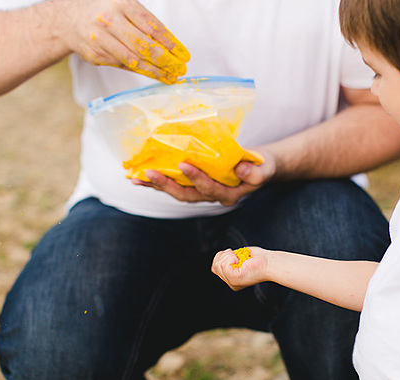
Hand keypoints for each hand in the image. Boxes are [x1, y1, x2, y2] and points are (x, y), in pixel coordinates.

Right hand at [58, 0, 189, 83]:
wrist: (67, 20)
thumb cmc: (104, 10)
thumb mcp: (122, 4)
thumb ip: (144, 20)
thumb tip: (170, 44)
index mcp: (121, 4)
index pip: (151, 26)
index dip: (170, 42)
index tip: (184, 54)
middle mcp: (110, 21)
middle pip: (143, 45)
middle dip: (165, 60)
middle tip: (180, 69)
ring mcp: (101, 40)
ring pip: (134, 60)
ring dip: (156, 71)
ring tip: (172, 77)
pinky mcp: (96, 56)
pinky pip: (123, 65)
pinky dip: (141, 71)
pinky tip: (155, 75)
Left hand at [132, 149, 276, 205]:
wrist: (259, 167)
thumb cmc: (262, 166)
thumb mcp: (264, 168)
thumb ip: (255, 172)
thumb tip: (240, 169)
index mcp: (228, 194)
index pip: (209, 188)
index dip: (196, 177)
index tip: (183, 164)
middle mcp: (212, 196)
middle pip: (186, 195)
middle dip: (166, 185)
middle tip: (149, 173)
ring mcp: (202, 192)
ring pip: (176, 191)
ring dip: (156, 185)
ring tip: (135, 178)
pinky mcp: (195, 184)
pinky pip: (175, 184)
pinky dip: (158, 181)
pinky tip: (141, 175)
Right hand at [211, 247, 269, 290]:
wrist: (270, 263)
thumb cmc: (259, 259)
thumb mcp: (240, 257)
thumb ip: (228, 259)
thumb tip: (221, 255)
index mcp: (232, 280)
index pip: (215, 267)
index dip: (222, 257)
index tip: (235, 255)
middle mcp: (231, 283)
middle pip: (215, 266)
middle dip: (225, 255)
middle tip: (239, 256)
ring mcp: (232, 282)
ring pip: (218, 265)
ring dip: (229, 256)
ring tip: (240, 258)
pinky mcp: (235, 279)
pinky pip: (224, 265)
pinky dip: (231, 258)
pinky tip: (240, 260)